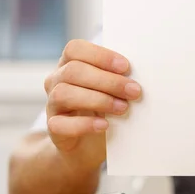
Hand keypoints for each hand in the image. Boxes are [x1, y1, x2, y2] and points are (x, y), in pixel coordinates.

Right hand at [43, 39, 141, 168]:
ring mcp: (52, 105)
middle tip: (134, 91)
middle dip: (108, 80)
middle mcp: (56, 81)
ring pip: (63, 94)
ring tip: (122, 108)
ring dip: (98, 100)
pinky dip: (84, 124)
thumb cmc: (105, 108)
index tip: (126, 67)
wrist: (88, 145)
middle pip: (73, 71)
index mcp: (70, 64)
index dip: (100, 56)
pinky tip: (104, 125)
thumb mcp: (113, 89)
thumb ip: (120, 77)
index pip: (75, 49)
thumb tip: (142, 74)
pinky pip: (59, 124)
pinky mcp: (53, 128)